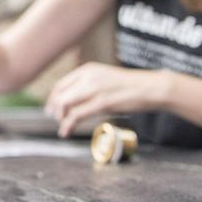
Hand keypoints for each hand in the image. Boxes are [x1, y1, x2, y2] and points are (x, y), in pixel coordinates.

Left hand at [43, 63, 171, 137]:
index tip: (51, 109)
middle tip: (55, 120)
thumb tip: (75, 98)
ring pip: (65, 104)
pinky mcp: (102, 102)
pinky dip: (68, 124)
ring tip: (63, 128)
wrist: (150, 87)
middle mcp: (88, 76)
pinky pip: (77, 114)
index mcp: (88, 69)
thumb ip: (90, 85)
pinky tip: (66, 131)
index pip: (61, 84)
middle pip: (60, 94)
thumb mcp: (105, 79)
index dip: (53, 98)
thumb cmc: (130, 87)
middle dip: (54, 109)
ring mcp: (94, 88)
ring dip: (61, 118)